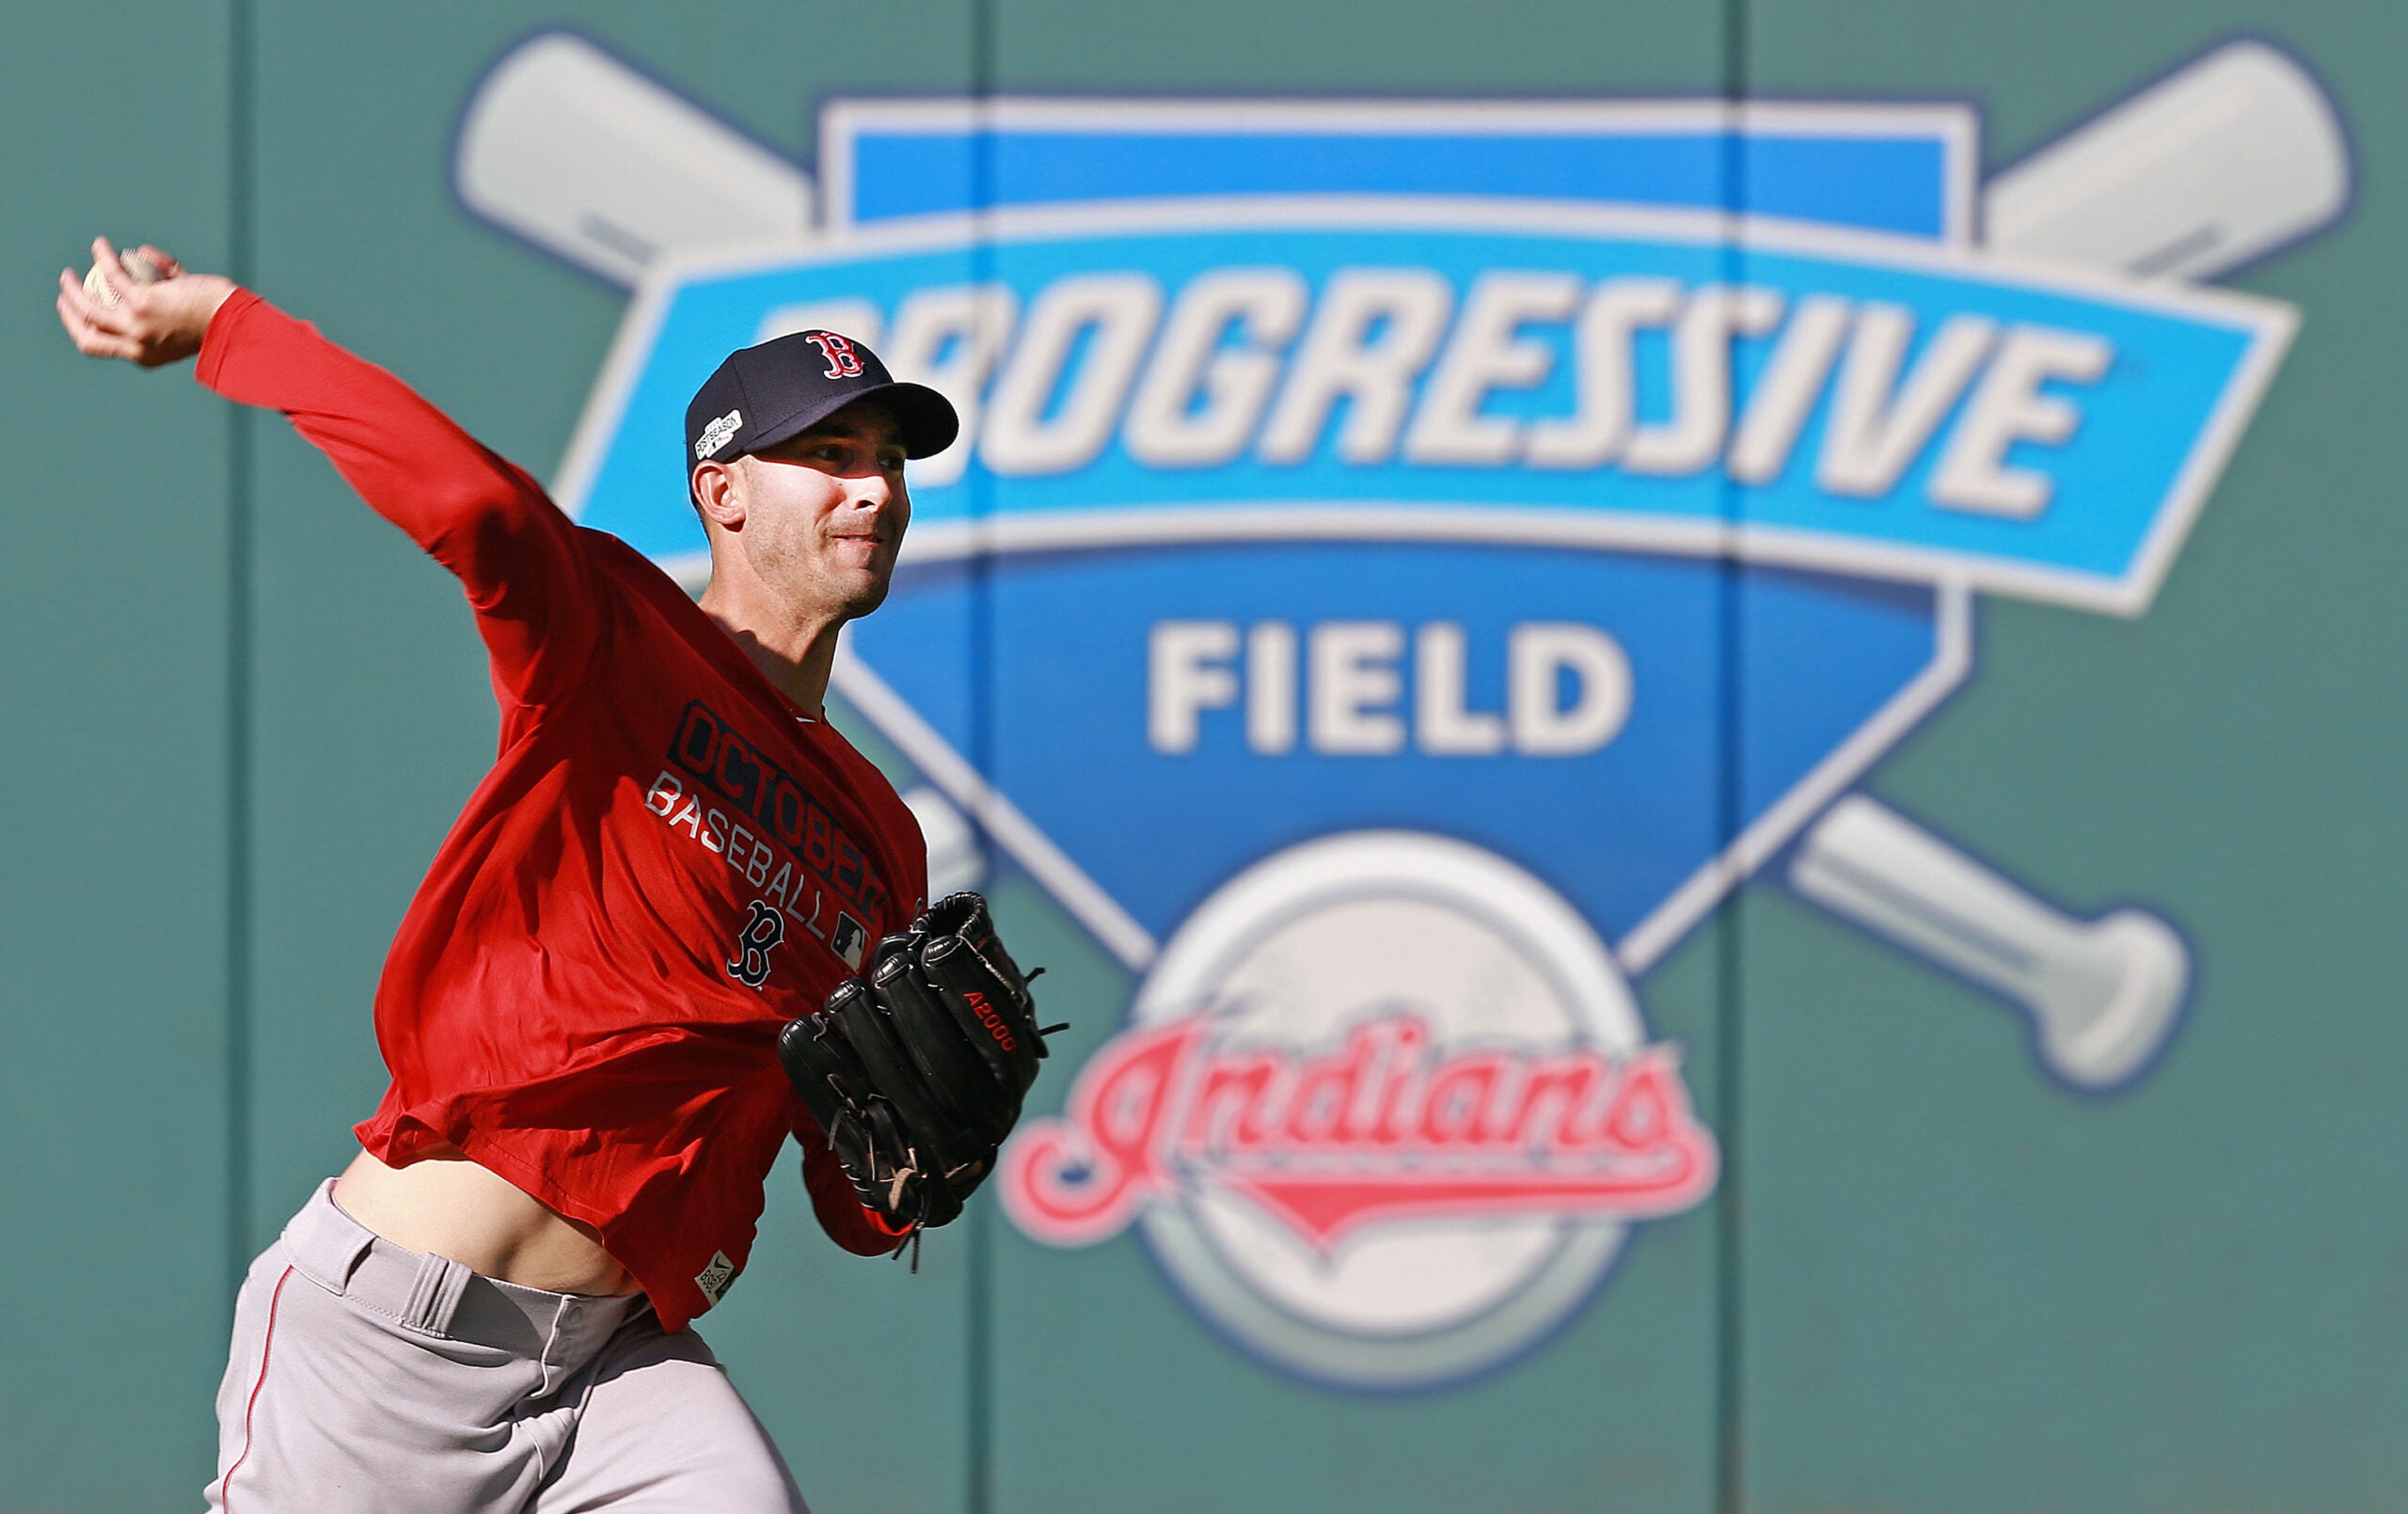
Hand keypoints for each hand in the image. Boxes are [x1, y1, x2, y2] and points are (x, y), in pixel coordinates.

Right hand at [56, 237, 236, 367]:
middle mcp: (138, 346)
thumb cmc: (218, 316)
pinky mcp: (142, 303)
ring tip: (68, 274)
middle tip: (66, 294)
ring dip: (73, 290)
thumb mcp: (183, 310)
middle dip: (70, 316)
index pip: (104, 347)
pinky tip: (101, 245)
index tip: (77, 313)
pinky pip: (113, 276)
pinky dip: (104, 258)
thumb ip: (164, 284)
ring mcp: (137, 325)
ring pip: (89, 309)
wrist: (236, 318)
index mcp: (146, 356)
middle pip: (87, 336)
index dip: (84, 330)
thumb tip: (141, 254)